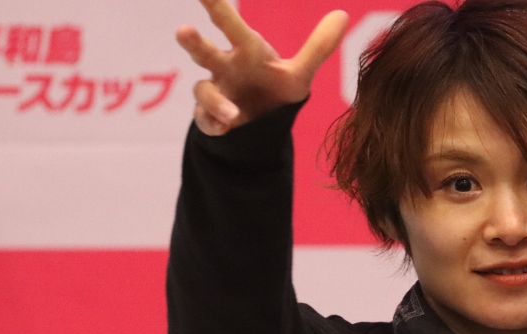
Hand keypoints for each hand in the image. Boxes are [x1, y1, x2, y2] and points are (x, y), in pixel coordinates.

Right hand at [176, 0, 348, 135]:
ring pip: (203, 91)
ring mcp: (216, 93)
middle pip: (205, 52)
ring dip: (215, 100)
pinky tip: (225, 128)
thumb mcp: (299, 73)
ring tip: (233, 114)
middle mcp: (225, 68)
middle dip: (194, 43)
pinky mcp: (212, 119)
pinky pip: (207, 122)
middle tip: (183, 30)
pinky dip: (214, 124)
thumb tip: (343, 14)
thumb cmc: (275, 88)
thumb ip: (318, 47)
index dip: (216, 5)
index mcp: (245, 52)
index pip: (230, 25)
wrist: (264, 123)